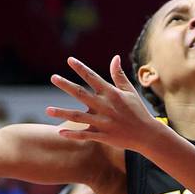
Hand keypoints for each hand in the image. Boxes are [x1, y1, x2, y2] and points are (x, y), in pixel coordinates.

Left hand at [47, 55, 161, 152]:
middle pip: (81, 93)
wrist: (147, 134)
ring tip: (47, 110)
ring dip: (62, 113)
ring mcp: (103, 122)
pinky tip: (59, 132)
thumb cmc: (138, 110)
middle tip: (53, 77)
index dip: (80, 68)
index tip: (69, 60)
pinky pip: (84, 135)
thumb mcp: (129, 91)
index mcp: (111, 94)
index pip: (93, 77)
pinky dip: (72, 134)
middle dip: (66, 85)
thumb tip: (115, 57)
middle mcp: (105, 106)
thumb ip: (119, 75)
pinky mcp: (103, 136)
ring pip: (78, 117)